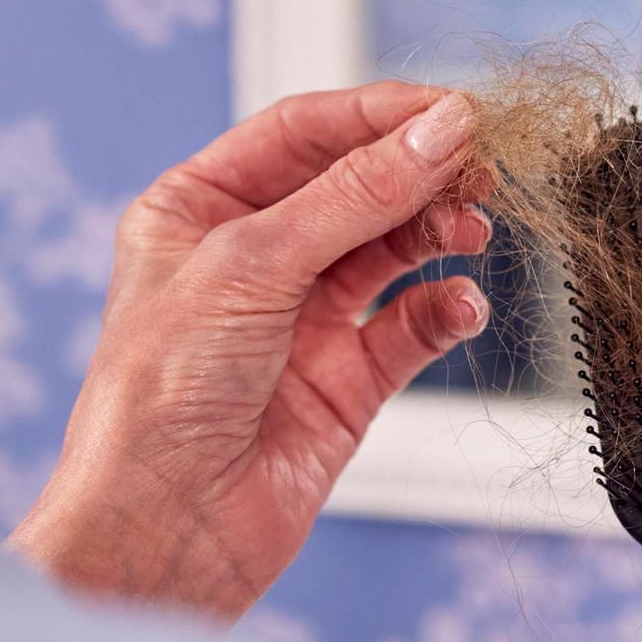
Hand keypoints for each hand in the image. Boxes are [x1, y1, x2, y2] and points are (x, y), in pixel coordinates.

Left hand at [8, 82, 492, 620]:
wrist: (159, 533)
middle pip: (356, 185)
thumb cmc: (158, 396)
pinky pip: (410, 327)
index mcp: (198, 208)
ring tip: (474, 229)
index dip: (379, 114)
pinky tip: (460, 305)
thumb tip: (441, 129)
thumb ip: (356, 195)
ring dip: (437, 233)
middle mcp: (251, 257)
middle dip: (419, 173)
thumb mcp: (252, 266)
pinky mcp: (344, 382)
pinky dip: (442, 309)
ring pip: (391, 250)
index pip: (303, 132)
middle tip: (482, 166)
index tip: (454, 108)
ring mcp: (300, 319)